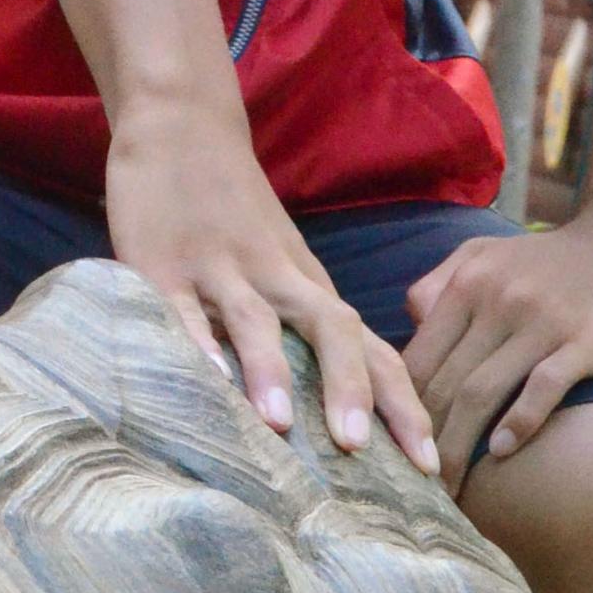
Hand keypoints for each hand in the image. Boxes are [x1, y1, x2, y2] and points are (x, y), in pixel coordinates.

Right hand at [106, 96, 437, 468]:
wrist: (182, 124)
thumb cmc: (232, 212)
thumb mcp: (278, 266)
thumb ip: (299, 326)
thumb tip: (335, 416)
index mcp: (309, 287)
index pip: (372, 348)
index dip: (403, 406)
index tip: (430, 468)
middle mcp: (278, 279)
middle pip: (333, 331)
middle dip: (353, 392)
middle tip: (362, 455)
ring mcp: (222, 268)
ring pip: (258, 320)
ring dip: (272, 372)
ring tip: (280, 428)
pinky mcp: (162, 263)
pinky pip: (183, 307)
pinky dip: (196, 341)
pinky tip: (205, 377)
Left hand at [404, 213, 592, 482]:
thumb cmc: (558, 257)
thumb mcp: (489, 253)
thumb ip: (443, 283)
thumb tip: (410, 328)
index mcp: (466, 284)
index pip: (416, 358)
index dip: (399, 410)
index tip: (394, 449)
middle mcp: (495, 300)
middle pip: (442, 383)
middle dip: (422, 439)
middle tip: (412, 484)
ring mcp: (540, 321)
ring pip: (481, 393)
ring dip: (459, 446)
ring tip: (449, 488)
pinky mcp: (584, 340)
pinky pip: (541, 388)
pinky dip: (518, 424)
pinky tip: (501, 454)